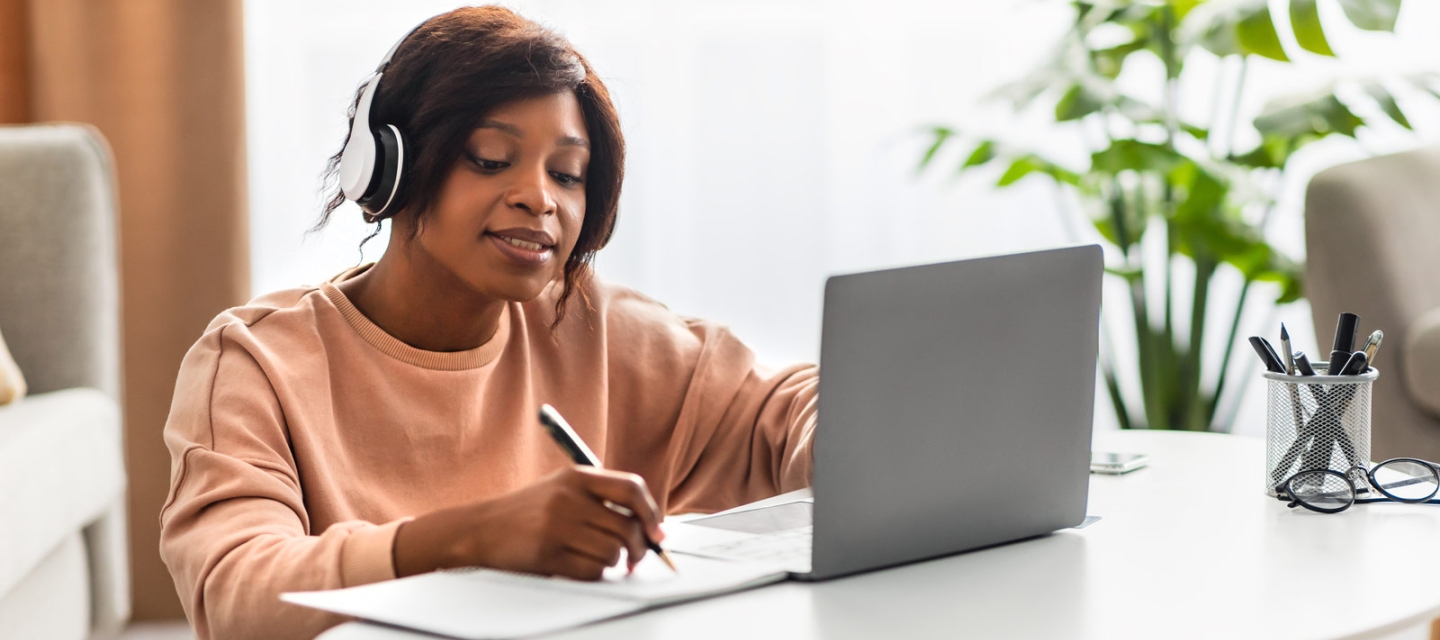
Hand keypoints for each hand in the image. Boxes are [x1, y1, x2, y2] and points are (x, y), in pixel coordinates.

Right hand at [394, 466, 664, 579]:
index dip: (651, 512)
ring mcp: (558, 525)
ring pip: (612, 552)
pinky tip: (579, 566)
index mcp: (577, 476)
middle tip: (635, 557)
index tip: (657, 531)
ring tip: (596, 558)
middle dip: (638, 548)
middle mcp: (569, 497)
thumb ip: (601, 499)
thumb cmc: (529, 512)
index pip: (631, 488)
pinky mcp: (548, 552)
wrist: (482, 528)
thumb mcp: (563, 490)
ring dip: (612, 562)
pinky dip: (594, 573)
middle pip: (627, 526)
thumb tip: (648, 526)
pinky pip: (592, 570)